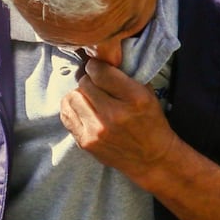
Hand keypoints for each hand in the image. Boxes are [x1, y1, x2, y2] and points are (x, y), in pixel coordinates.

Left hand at [60, 59, 177, 182]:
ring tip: (89, 98)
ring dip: (80, 94)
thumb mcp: (147, 94)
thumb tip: (98, 60)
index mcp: (134, 98)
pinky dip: (73, 108)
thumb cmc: (150, 123)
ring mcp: (98, 130)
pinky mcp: (86, 142)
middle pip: (84, 82)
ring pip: (72, 97)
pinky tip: (83, 110)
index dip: (95, 66)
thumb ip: (124, 76)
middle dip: (88, 79)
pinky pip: (67, 115)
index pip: (100, 70)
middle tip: (94, 84)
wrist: (152, 159)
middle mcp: (114, 114)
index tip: (97, 68)